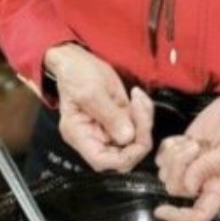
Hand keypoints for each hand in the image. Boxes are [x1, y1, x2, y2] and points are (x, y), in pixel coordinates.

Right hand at [44, 43, 153, 171]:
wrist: (76, 59)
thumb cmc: (75, 73)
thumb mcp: (91, 92)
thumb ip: (109, 116)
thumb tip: (127, 137)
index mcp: (79, 135)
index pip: (103, 161)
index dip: (124, 157)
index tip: (137, 138)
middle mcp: (93, 137)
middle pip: (124, 154)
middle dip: (139, 136)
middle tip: (140, 110)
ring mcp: (107, 129)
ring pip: (135, 140)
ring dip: (144, 121)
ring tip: (137, 98)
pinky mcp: (118, 119)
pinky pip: (138, 125)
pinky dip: (144, 113)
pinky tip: (138, 97)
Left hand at [153, 87, 219, 220]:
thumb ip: (210, 167)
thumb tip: (188, 185)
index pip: (199, 215)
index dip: (179, 218)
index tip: (160, 210)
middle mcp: (203, 182)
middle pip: (176, 189)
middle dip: (179, 167)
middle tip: (195, 146)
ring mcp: (190, 166)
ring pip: (166, 172)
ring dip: (174, 155)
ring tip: (193, 142)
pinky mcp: (181, 150)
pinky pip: (162, 157)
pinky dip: (168, 147)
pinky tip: (183, 138)